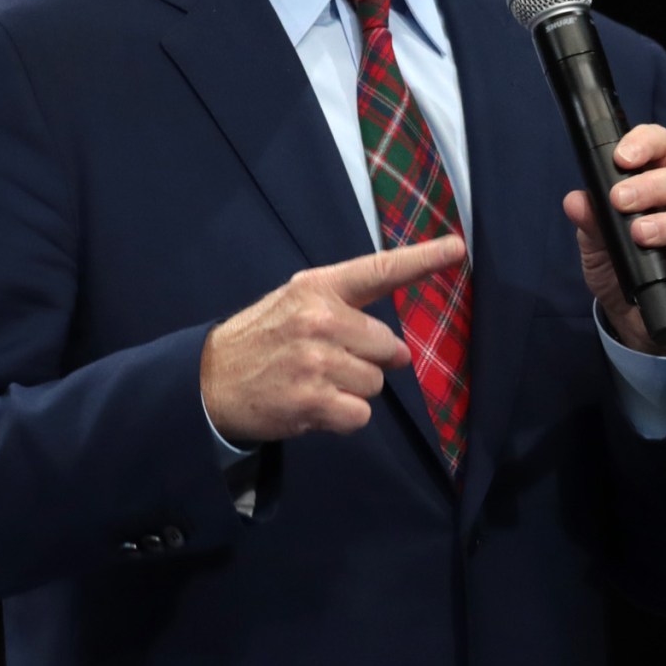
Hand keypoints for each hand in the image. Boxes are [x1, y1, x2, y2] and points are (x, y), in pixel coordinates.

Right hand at [199, 236, 461, 443]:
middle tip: (325, 364)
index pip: (378, 270)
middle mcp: (320, 320)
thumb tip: (399, 352)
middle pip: (387, 347)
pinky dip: (343, 418)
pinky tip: (313, 407)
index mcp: (317, 289)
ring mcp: (317, 362)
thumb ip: (346, 314)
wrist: (208, 383)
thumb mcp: (295, 305)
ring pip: (374, 384)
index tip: (457, 247)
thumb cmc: (260, 341)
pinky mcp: (313, 401)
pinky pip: (360, 415)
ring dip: (352, 391)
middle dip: (367, 362)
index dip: (422, 259)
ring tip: (312, 384)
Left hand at [562, 124, 665, 354]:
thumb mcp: (597, 244)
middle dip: (650, 187)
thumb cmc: (623, 265)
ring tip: (641, 235)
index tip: (621, 157)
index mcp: (660, 182)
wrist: (638, 314)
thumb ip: (590, 221)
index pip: (660, 148)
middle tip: (620, 200)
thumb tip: (575, 201)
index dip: (644, 144)